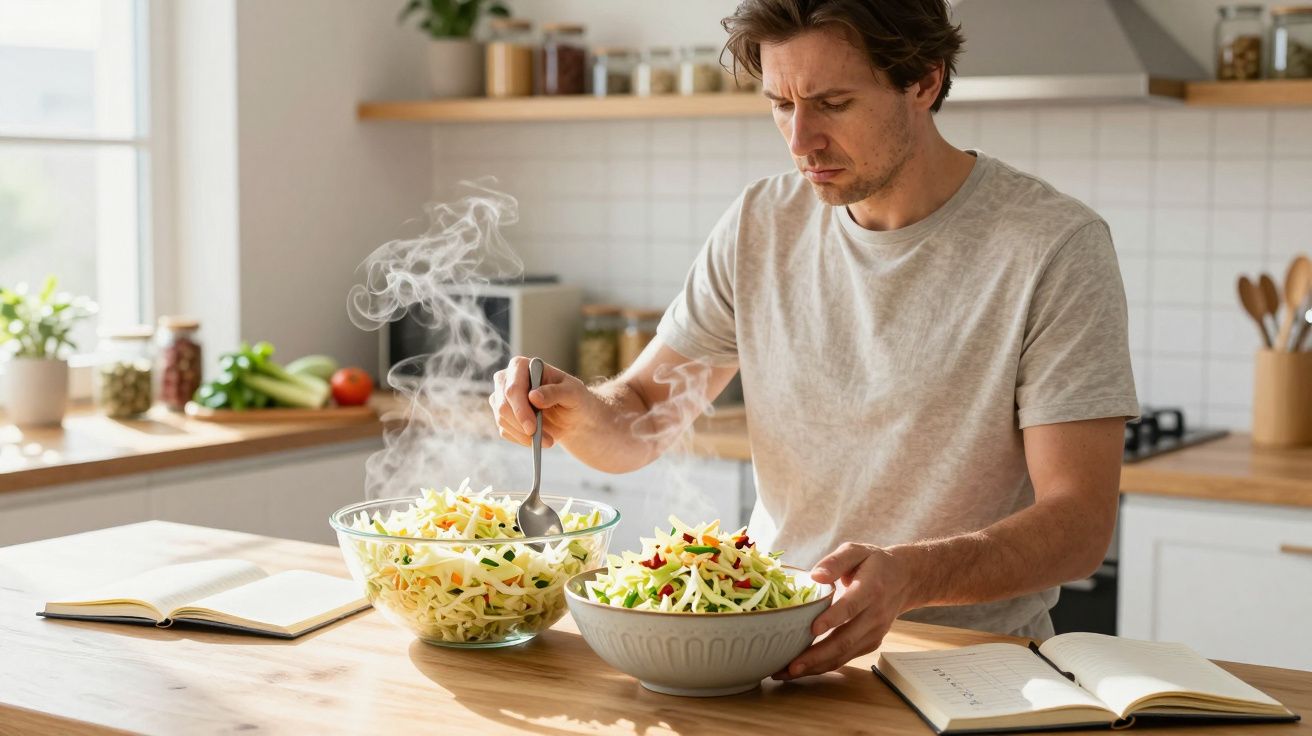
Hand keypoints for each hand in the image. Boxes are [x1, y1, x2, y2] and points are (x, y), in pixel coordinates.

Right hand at [489, 356, 591, 448]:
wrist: (572, 416)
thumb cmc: (574, 398)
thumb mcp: (573, 393)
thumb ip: (555, 392)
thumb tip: (533, 396)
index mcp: (522, 366)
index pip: (513, 388)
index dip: (520, 408)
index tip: (532, 428)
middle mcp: (507, 379)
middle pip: (503, 405)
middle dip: (522, 426)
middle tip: (543, 440)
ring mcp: (502, 397)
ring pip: (502, 420)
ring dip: (525, 435)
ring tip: (548, 440)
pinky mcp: (502, 415)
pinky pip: (505, 431)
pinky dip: (522, 439)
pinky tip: (538, 439)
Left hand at [774, 542, 911, 679]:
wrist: (905, 579)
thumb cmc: (873, 562)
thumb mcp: (856, 550)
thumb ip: (835, 561)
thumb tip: (815, 575)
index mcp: (871, 588)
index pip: (852, 606)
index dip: (832, 619)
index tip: (812, 629)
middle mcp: (875, 614)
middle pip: (846, 639)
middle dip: (817, 655)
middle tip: (790, 665)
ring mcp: (875, 632)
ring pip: (845, 654)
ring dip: (816, 666)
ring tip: (787, 672)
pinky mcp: (871, 642)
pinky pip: (847, 657)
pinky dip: (824, 665)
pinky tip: (803, 668)